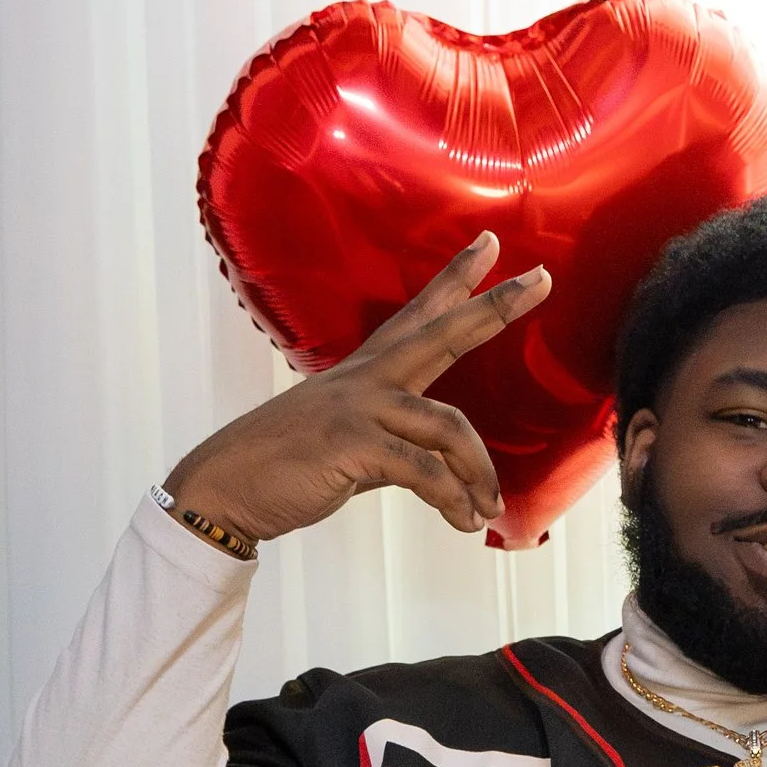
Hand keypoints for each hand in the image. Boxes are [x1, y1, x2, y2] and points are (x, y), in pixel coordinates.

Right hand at [164, 235, 551, 544]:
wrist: (225, 488)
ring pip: (450, 426)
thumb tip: (437, 468)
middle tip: (541, 279)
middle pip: (443, 333)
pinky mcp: (354, 446)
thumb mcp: (350, 442)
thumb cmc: (287, 465)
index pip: (419, 314)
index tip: (489, 244)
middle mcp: (367, 379)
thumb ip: (395, 441)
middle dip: (495, 307)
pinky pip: (426, 472)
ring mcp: (360, 408)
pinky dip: (453, 500)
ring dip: (479, 473)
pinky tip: (464, 521)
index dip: (455, 279)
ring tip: (488, 506)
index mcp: (367, 371)